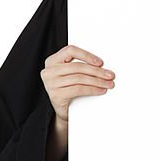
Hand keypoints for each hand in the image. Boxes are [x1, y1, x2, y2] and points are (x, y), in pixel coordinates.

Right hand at [41, 45, 113, 160]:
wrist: (64, 110)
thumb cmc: (70, 88)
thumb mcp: (73, 74)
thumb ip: (82, 66)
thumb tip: (103, 66)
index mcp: (53, 61)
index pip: (70, 51)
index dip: (87, 55)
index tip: (100, 62)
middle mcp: (49, 71)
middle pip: (77, 66)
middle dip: (97, 71)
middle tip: (110, 75)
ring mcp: (50, 84)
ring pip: (79, 78)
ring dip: (97, 81)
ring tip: (108, 84)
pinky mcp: (55, 95)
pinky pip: (78, 89)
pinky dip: (92, 90)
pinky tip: (101, 90)